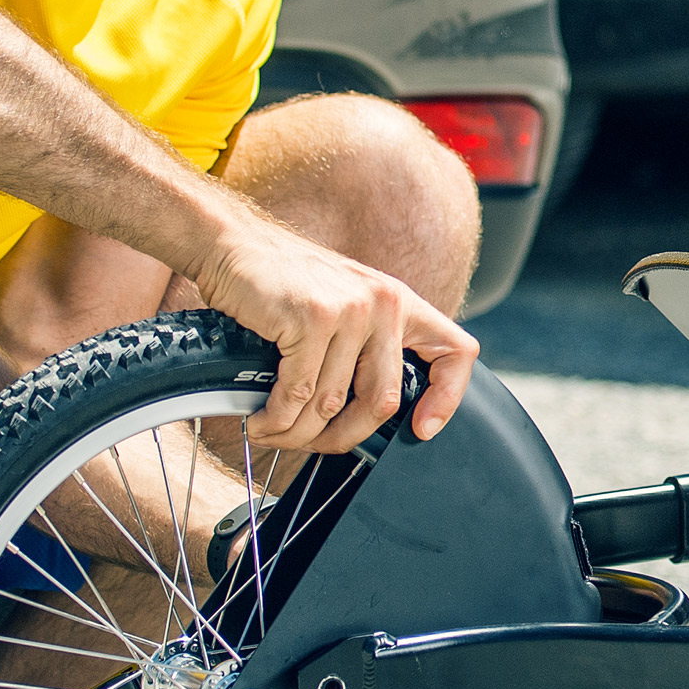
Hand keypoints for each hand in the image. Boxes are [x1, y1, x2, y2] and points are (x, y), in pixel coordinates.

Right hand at [182, 211, 475, 453]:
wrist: (231, 243)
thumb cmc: (282, 284)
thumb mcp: (344, 306)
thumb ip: (367, 346)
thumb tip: (370, 416)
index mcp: (399, 303)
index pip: (457, 351)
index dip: (448, 397)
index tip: (423, 429)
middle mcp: (385, 304)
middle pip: (383, 401)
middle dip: (344, 437)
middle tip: (311, 445)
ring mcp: (351, 310)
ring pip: (334, 403)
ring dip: (298, 431)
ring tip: (272, 432)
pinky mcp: (314, 318)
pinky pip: (300, 392)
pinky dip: (276, 416)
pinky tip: (261, 418)